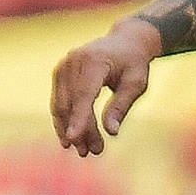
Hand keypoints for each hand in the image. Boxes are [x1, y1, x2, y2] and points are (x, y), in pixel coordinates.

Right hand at [50, 17, 161, 156]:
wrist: (125, 41)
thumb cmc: (134, 64)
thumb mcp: (136, 84)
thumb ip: (121, 106)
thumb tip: (111, 132)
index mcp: (94, 61)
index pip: (84, 95)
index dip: (78, 118)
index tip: (73, 139)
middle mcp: (74, 61)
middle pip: (72, 103)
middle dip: (80, 130)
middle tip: (91, 152)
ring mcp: (64, 65)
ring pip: (62, 105)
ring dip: (70, 129)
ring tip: (85, 150)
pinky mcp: (60, 72)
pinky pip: (59, 101)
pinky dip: (65, 119)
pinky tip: (74, 137)